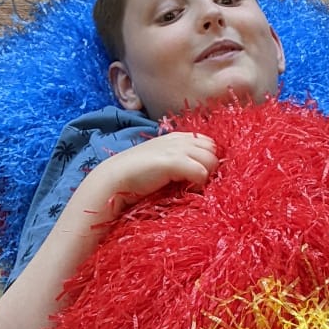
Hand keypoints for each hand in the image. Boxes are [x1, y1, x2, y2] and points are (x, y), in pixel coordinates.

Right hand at [84, 132, 218, 219]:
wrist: (115, 179)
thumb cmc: (137, 176)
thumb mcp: (161, 163)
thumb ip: (179, 161)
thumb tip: (199, 173)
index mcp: (176, 138)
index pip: (208, 143)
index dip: (207, 159)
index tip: (198, 175)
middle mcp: (178, 140)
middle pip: (212, 150)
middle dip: (210, 167)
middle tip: (196, 182)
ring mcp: (176, 149)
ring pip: (211, 160)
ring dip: (206, 176)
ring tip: (191, 186)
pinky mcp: (173, 162)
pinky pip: (201, 172)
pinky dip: (198, 183)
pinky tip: (186, 190)